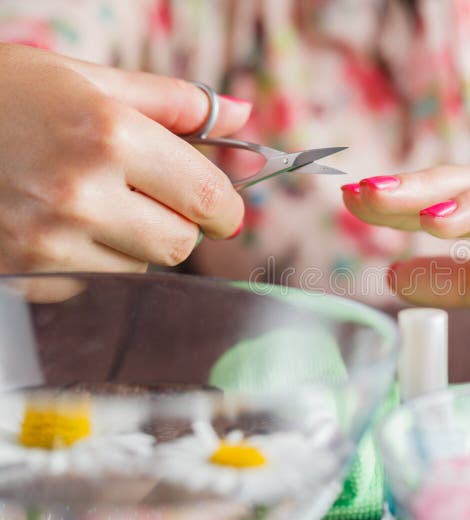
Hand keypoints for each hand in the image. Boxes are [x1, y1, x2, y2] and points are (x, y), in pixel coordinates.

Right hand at [0, 43, 248, 272]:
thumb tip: (242, 116)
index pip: (209, 197)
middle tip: (153, 200)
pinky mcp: (24, 273)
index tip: (223, 208)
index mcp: (108, 134)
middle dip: (180, 225)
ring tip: (90, 204)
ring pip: (139, 269)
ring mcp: (48, 240)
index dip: (227, 208)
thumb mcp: (87, 79)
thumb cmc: (4, 95)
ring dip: (133, 244)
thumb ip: (173, 102)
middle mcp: (80, 192)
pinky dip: (92, 263)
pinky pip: (94, 285)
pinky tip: (57, 226)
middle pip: (181, 244)